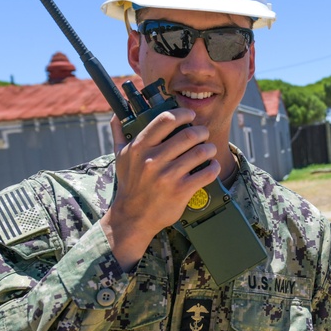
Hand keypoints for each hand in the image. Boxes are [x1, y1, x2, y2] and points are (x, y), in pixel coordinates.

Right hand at [100, 110, 220, 268]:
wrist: (132, 217)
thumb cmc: (129, 184)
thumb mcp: (120, 158)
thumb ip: (119, 134)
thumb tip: (117, 115)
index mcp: (140, 147)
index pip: (165, 119)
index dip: (183, 114)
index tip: (190, 115)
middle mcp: (153, 160)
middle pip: (188, 134)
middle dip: (201, 131)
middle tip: (203, 134)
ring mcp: (168, 176)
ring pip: (200, 152)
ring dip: (209, 149)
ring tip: (209, 150)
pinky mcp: (180, 191)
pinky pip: (206, 173)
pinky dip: (213, 167)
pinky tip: (212, 166)